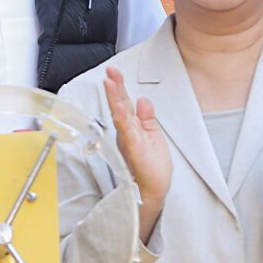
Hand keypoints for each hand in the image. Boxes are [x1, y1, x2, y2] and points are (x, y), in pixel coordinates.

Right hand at [105, 67, 170, 239]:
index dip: (119, 87)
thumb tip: (143, 99)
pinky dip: (123, 121)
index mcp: (132, 127)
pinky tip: (120, 110)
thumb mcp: (153, 135)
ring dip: (115, 100)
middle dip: (114, 88)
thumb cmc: (152, 167)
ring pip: (120, 116)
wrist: (154, 190)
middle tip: (109, 72)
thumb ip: (147, 117)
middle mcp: (127, 133)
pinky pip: (127, 133)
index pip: (124, 103)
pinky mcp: (134, 150)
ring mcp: (129, 141)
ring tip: (110, 84)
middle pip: (119, 105)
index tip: (114, 72)